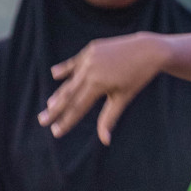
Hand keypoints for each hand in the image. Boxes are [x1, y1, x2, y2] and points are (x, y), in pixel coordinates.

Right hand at [39, 32, 165, 143]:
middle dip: (55, 110)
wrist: (148, 50)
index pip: (78, 107)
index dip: (66, 121)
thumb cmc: (137, 78)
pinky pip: (75, 62)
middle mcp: (90, 70)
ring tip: (49, 105)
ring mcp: (89, 58)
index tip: (56, 132)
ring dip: (60, 93)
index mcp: (98, 84)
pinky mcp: (92, 49)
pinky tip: (55, 75)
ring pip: (71, 79)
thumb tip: (105, 141)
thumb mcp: (123, 98)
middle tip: (42, 121)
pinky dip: (66, 69)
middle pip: (69, 94)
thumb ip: (109, 118)